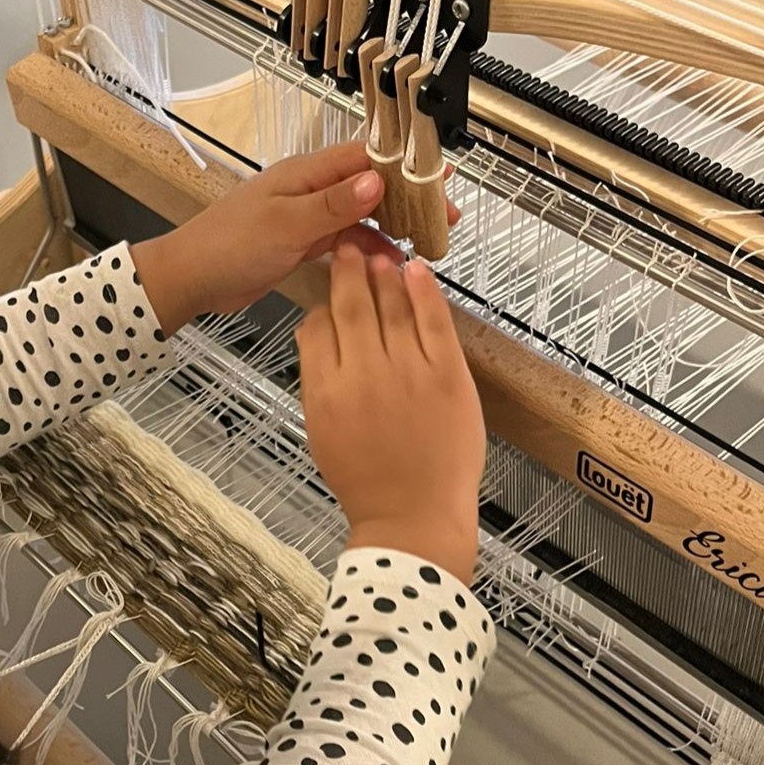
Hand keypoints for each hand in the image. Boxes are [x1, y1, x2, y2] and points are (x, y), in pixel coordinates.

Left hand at [130, 143, 458, 335]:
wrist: (190, 279)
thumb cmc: (229, 247)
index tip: (439, 180)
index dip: (406, 166)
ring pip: (360, 213)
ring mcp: (306, 215)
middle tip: (444, 218)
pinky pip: (344, 239)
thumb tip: (378, 180)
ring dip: (392, 225)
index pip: (366, 157)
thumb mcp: (285, 226)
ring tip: (426, 242)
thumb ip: (332, 206)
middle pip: (369, 183)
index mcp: (306, 173)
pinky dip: (367, 248)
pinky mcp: (300, 242)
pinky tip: (389, 263)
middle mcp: (310, 188)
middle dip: (408, 197)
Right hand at [297, 246, 484, 585]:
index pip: (315, 328)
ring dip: (384, 273)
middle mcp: (363, 376)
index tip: (327, 287)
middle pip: (351, 307)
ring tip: (379, 252)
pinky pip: (434, 322)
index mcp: (326, 392)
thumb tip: (316, 332)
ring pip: (392, 307)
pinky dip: (424, 291)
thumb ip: (317, 381)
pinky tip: (416, 269)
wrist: (413, 518)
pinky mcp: (447, 377)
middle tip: (347, 246)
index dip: (321, 303)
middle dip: (347, 271)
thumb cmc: (366, 481)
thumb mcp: (321, 431)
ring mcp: (407, 374)